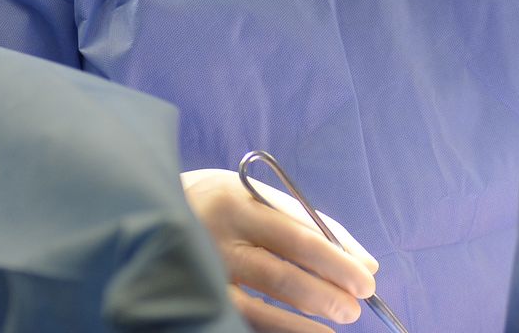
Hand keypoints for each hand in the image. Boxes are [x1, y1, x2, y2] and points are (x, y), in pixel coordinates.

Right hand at [181, 168, 379, 332]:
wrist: (151, 211)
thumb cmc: (227, 205)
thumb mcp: (263, 200)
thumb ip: (314, 226)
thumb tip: (365, 264)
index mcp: (238, 205)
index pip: (297, 237)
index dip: (335, 262)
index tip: (366, 280)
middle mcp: (214, 240)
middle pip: (277, 275)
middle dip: (322, 295)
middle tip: (353, 310)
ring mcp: (198, 274)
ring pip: (253, 308)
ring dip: (297, 325)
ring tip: (330, 332)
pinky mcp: (190, 299)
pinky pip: (235, 319)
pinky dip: (270, 329)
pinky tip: (295, 332)